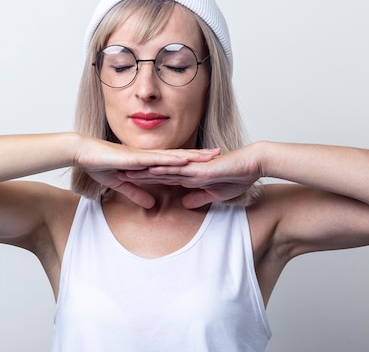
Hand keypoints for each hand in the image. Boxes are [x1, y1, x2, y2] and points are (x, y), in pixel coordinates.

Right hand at [74, 137, 220, 207]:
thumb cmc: (100, 164)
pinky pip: (158, 158)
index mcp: (147, 160)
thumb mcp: (122, 183)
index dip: (191, 160)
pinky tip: (186, 159)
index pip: (174, 160)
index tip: (207, 161)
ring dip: (193, 155)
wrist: (84, 153)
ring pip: (174, 155)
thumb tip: (151, 206)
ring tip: (211, 155)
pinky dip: (173, 159)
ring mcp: (144, 155)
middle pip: (180, 155)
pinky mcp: (136, 157)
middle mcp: (149, 155)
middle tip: (220, 154)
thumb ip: (137, 193)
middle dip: (200, 155)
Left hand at [118, 145, 260, 208]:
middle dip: (135, 172)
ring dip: (142, 170)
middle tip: (114, 172)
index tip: (126, 178)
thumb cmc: (238, 177)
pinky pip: (179, 169)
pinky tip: (149, 169)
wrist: (254, 165)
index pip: (161, 177)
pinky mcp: (200, 168)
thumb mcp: (214, 193)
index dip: (143, 178)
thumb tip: (184, 204)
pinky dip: (164, 169)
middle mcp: (187, 168)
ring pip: (162, 169)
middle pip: (156, 171)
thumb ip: (199, 197)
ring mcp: (192, 167)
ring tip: (123, 170)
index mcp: (189, 174)